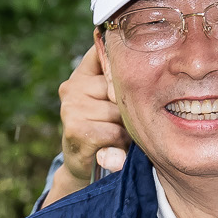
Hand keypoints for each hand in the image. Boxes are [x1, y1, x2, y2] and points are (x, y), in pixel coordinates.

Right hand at [41, 45, 129, 208]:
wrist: (84, 166)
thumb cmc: (106, 129)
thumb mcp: (112, 101)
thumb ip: (121, 80)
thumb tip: (146, 51)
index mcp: (82, 73)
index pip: (104, 51)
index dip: (125, 63)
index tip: (132, 78)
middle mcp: (72, 86)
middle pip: (119, 85)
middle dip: (129, 105)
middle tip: (126, 121)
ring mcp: (71, 108)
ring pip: (118, 110)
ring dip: (126, 126)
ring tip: (119, 134)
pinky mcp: (75, 130)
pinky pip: (114, 131)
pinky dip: (120, 142)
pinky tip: (113, 146)